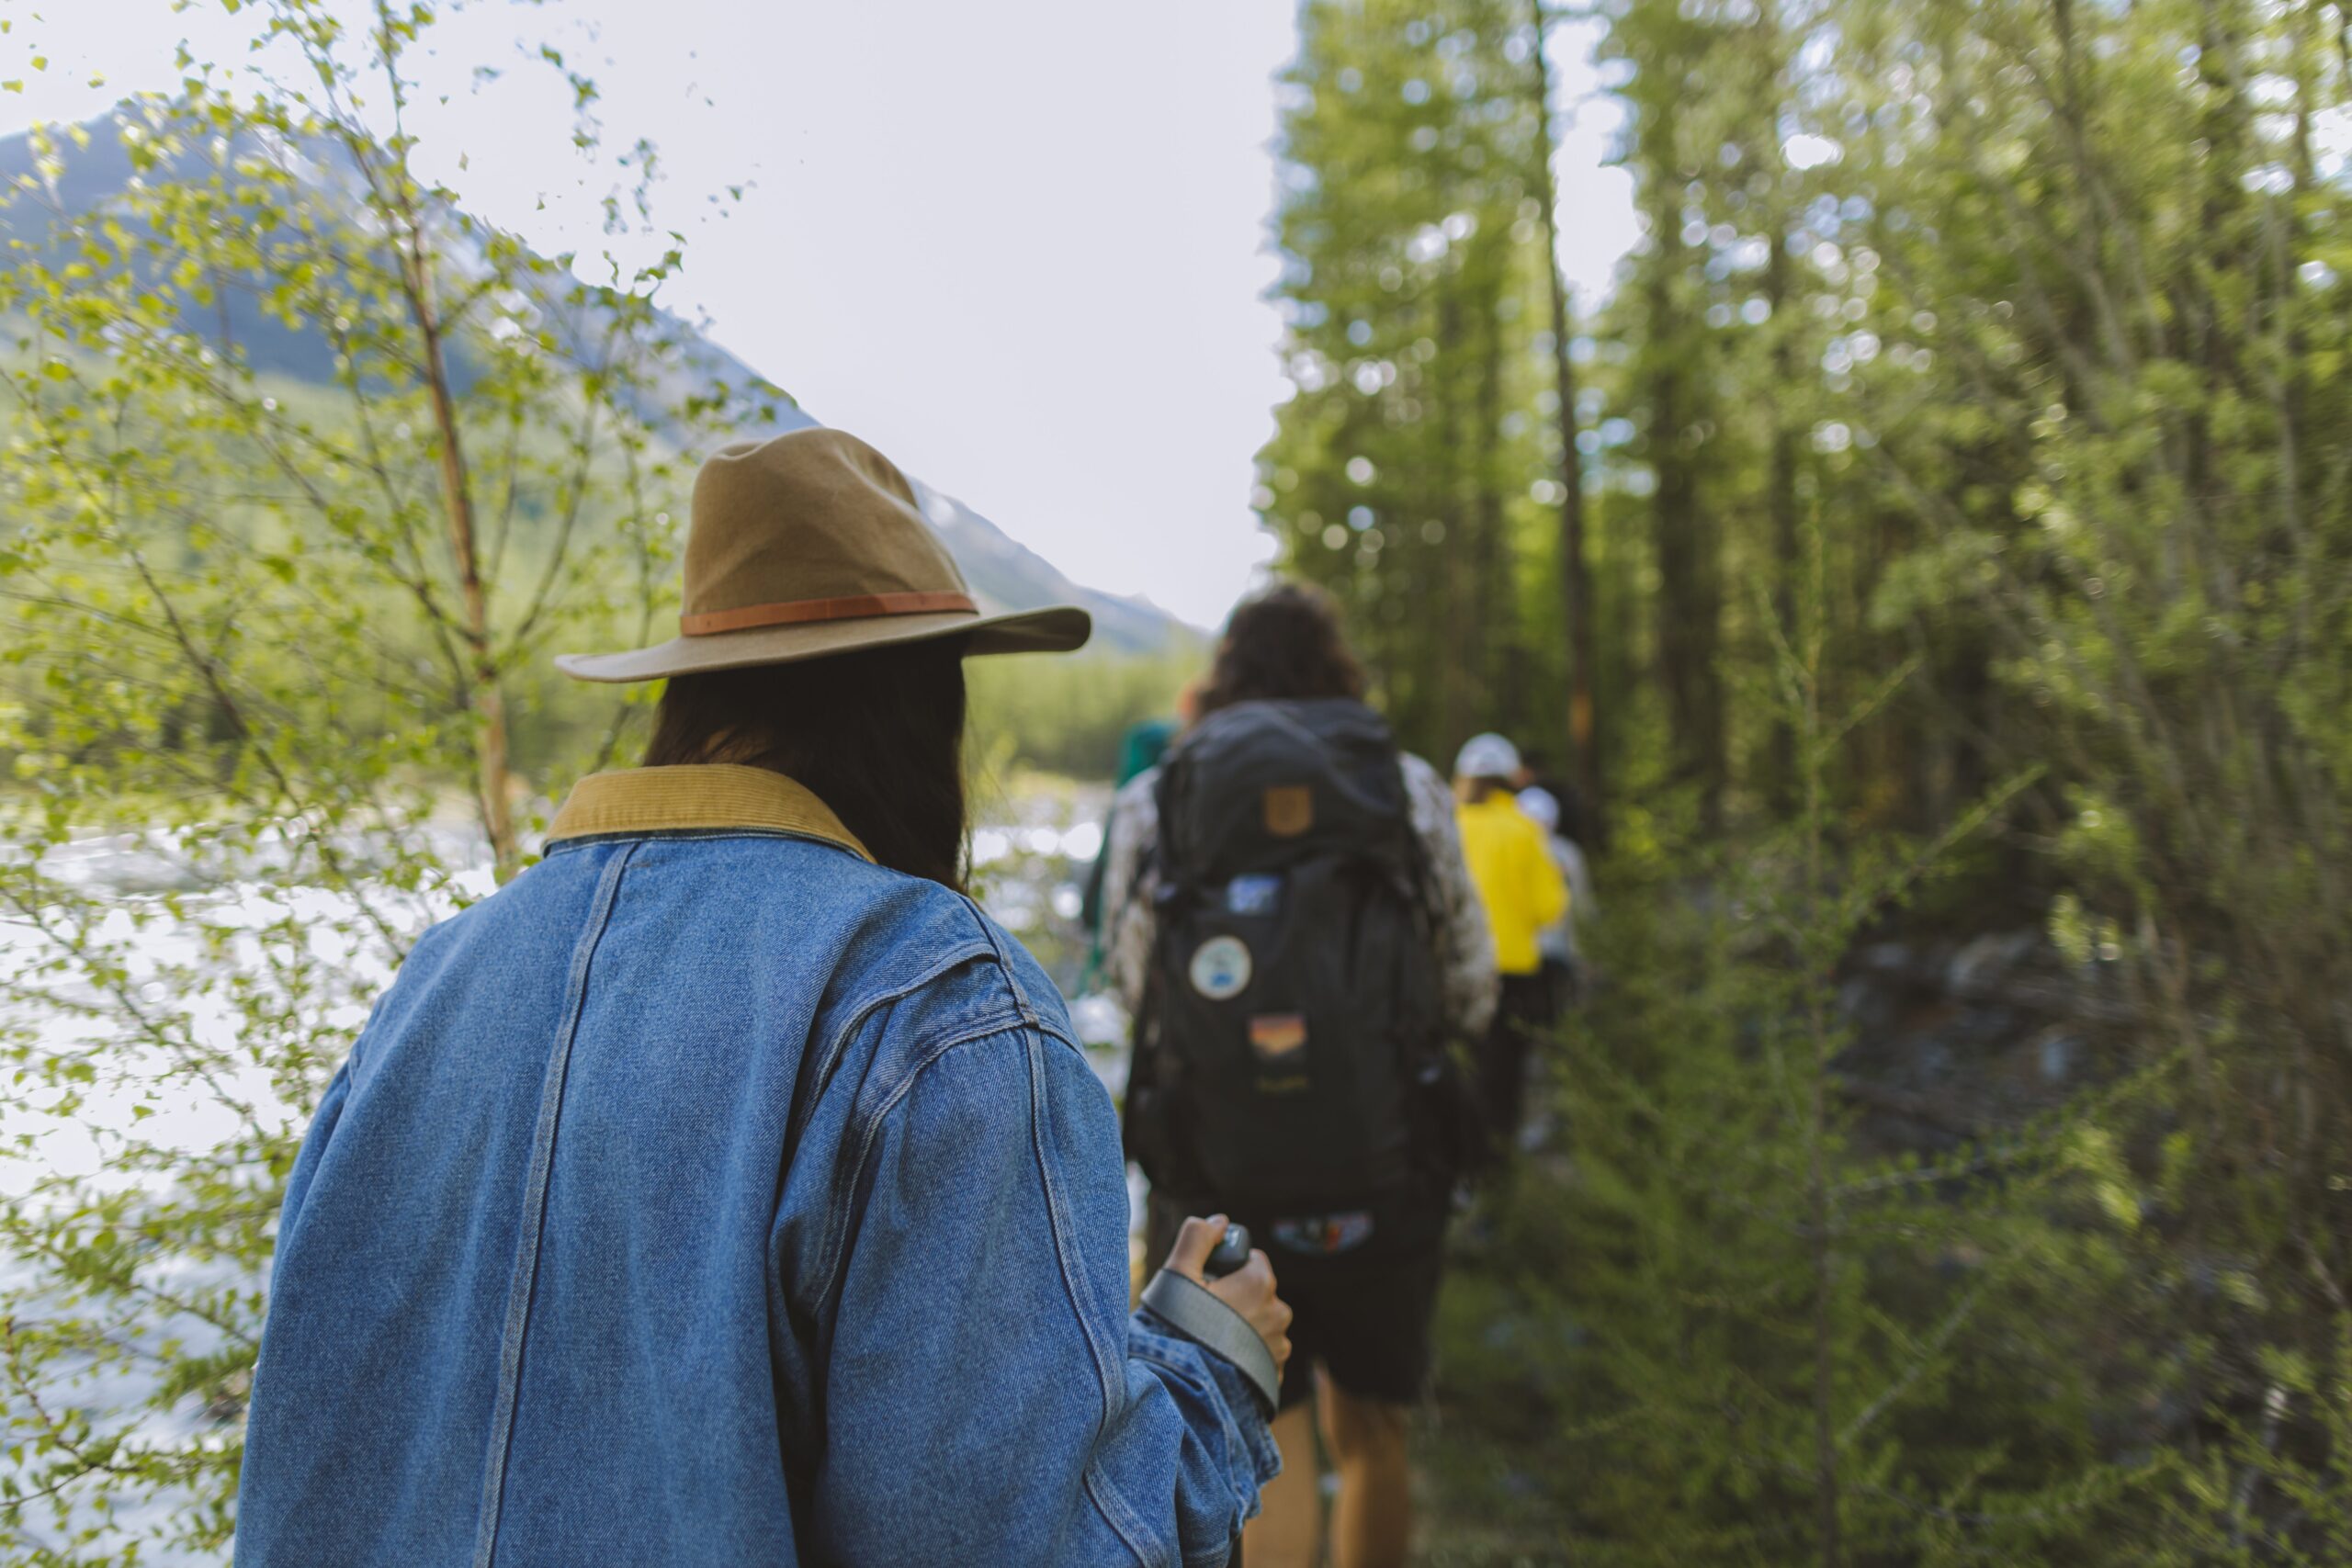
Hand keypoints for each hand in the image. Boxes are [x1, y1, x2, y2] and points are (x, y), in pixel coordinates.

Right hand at [1166, 1213, 1291, 1373]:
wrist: (1184, 1386)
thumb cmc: (1180, 1327)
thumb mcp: (1179, 1273)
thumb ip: (1198, 1237)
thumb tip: (1220, 1221)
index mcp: (1261, 1283)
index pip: (1253, 1260)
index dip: (1230, 1268)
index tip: (1210, 1283)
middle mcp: (1279, 1312)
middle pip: (1259, 1292)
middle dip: (1238, 1298)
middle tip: (1207, 1313)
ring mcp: (1280, 1346)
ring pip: (1262, 1324)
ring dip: (1245, 1328)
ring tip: (1213, 1341)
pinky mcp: (1276, 1373)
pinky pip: (1264, 1354)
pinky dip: (1249, 1354)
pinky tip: (1224, 1360)